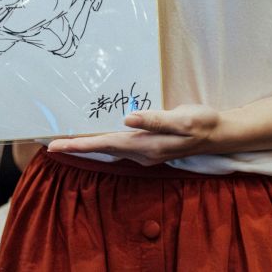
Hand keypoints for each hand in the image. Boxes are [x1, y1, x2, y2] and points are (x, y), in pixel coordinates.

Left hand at [46, 104, 221, 165]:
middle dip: (78, 146)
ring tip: (68, 139)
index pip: (105, 144)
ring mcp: (146, 153)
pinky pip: (120, 146)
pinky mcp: (149, 149)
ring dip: (89, 145)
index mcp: (146, 145)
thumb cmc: (201, 123)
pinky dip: (104, 142)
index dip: (80, 144)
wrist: (219, 134)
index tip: (56, 145)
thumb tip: (128, 119)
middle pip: (103, 149)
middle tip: (52, 143)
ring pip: (110, 149)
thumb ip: (155, 120)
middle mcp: (142, 153)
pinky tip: (98, 136)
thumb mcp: (182, 119)